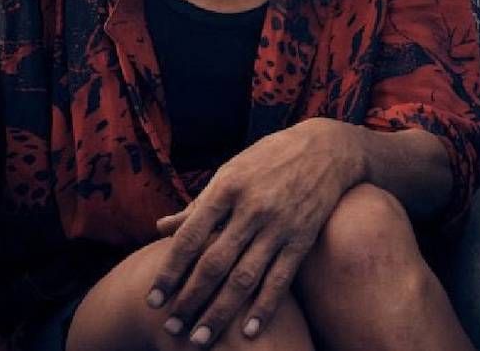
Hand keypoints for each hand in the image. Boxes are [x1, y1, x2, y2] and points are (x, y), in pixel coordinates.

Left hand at [146, 118, 365, 345]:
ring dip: (219, 313)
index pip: (190, 238)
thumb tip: (160, 228)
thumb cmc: (269, 159)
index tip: (152, 300)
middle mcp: (251, 208)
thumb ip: (198, 205)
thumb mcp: (230, 171)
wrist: (327, 149)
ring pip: (244, 278)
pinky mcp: (302, 238)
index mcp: (227, 188)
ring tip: (200, 340)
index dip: (169, 272)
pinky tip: (247, 332)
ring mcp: (279, 226)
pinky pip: (280, 279)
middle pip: (214, 264)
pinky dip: (264, 308)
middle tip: (171, 328)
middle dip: (189, 300)